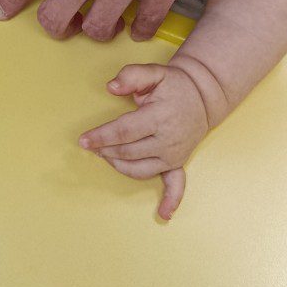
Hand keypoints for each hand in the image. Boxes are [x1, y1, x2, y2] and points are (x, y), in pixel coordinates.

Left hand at [78, 62, 210, 218]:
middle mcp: (168, 140)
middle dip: (104, 150)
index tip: (83, 141)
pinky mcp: (178, 162)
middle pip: (128, 151)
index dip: (101, 136)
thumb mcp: (154, 72)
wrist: (203, 96)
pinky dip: (171, 200)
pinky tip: (164, 214)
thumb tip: (111, 87)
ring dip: (117, 165)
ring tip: (104, 155)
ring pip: (139, 169)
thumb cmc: (174, 85)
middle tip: (90, 144)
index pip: (124, 131)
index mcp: (160, 117)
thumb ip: (131, 76)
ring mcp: (174, 154)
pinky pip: (176, 184)